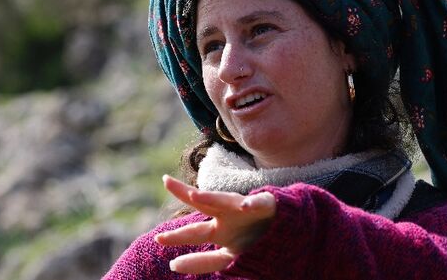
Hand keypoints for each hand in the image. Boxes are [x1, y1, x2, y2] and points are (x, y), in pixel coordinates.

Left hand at [155, 175, 275, 273]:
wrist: (288, 233)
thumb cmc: (255, 241)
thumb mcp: (229, 257)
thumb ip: (203, 262)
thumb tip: (172, 265)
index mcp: (220, 230)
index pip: (194, 232)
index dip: (177, 237)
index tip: (158, 239)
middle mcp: (229, 216)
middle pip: (203, 203)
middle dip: (184, 193)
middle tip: (166, 181)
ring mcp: (246, 209)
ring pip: (226, 200)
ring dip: (212, 197)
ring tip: (195, 194)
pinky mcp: (267, 206)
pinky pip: (260, 203)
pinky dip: (254, 203)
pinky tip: (247, 205)